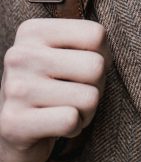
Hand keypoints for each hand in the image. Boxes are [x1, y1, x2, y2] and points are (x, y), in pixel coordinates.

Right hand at [0, 18, 110, 161]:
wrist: (17, 130)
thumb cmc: (52, 86)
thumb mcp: (65, 54)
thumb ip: (89, 43)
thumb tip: (107, 57)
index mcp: (32, 31)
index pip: (96, 34)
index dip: (103, 56)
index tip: (83, 68)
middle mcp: (19, 55)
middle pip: (95, 66)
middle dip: (96, 86)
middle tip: (76, 93)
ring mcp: (14, 89)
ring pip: (89, 98)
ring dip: (86, 110)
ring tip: (65, 109)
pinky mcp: (13, 122)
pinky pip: (70, 120)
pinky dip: (74, 127)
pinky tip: (56, 126)